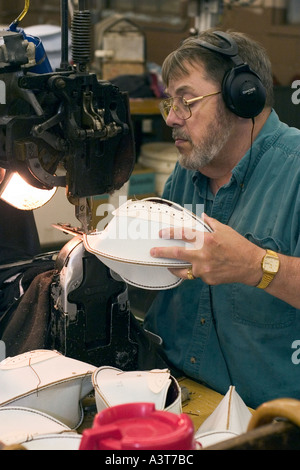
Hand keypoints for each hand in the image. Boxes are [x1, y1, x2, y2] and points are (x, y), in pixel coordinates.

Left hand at [150, 213, 264, 285]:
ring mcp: (205, 269)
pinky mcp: (207, 279)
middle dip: (162, 253)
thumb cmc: (239, 245)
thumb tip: (201, 216)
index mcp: (207, 240)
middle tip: (152, 252)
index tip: (161, 234)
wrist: (251, 265)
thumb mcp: (225, 230)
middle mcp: (203, 255)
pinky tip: (198, 268)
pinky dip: (195, 271)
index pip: (183, 234)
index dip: (170, 233)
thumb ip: (210, 223)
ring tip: (167, 265)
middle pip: (177, 254)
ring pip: (184, 269)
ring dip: (174, 267)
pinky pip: (196, 275)